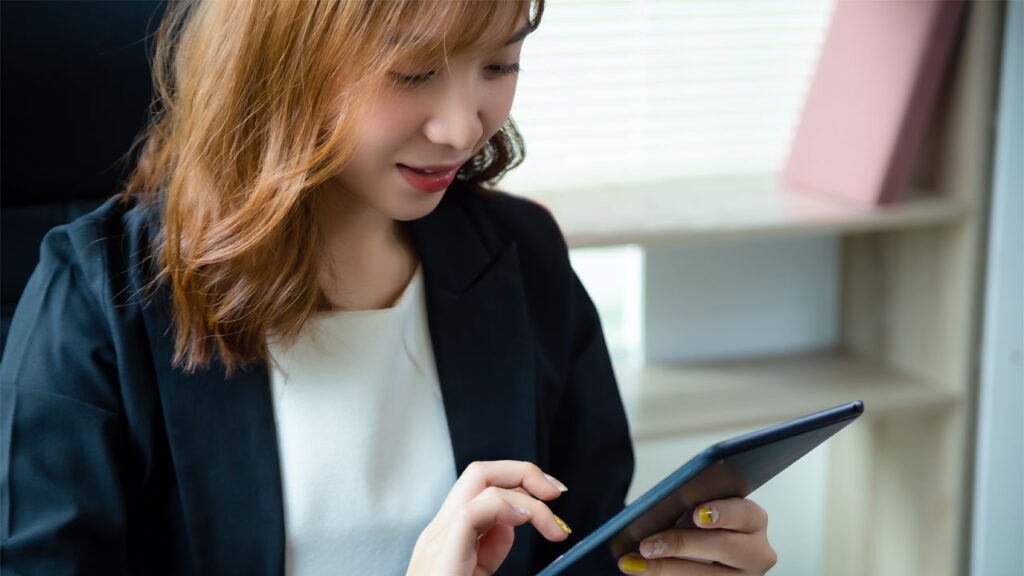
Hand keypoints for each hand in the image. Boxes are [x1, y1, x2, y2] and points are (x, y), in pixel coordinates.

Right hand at [406, 460, 572, 575]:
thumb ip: (490, 551)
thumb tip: (511, 525)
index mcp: (448, 538)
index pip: (481, 487)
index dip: (519, 485)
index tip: (551, 502)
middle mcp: (439, 531)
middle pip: (480, 472)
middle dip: (524, 471)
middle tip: (555, 492)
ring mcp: (437, 538)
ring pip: (478, 477)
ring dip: (525, 489)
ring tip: (551, 523)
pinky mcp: (442, 552)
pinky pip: (474, 509)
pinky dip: (508, 506)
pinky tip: (527, 522)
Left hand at [617, 498, 776, 574]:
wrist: (707, 548)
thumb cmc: (703, 522)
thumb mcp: (700, 509)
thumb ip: (691, 504)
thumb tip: (657, 509)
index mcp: (754, 520)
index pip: (743, 512)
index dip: (722, 512)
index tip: (698, 514)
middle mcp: (757, 552)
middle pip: (724, 548)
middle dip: (682, 545)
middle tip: (647, 545)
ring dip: (665, 569)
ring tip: (634, 563)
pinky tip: (640, 571)